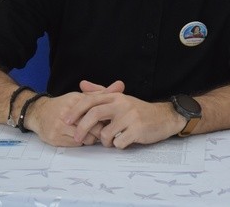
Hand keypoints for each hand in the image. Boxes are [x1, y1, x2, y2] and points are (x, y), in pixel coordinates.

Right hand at [23, 81, 124, 146]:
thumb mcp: (81, 96)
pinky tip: (81, 137)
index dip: (106, 118)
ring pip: (86, 137)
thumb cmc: (64, 105)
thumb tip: (121, 86)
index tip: (109, 121)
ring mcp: (59, 126)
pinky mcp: (55, 138)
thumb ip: (101, 93)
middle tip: (103, 130)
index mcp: (75, 100)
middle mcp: (67, 113)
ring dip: (91, 138)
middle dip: (100, 130)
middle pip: (93, 126)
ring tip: (92, 134)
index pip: (98, 111)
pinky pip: (76, 144)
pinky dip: (81, 142)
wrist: (39, 113)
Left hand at [65, 92, 185, 148]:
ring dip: (105, 141)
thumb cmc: (139, 110)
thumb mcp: (120, 98)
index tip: (66, 120)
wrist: (164, 117)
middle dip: (82, 128)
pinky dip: (118, 145)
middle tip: (77, 139)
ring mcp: (130, 117)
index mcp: (116, 97)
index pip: (90, 100)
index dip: (76, 111)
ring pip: (105, 134)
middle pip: (94, 114)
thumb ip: (100, 92)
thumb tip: (82, 84)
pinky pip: (118, 143)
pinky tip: (125, 141)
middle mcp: (122, 104)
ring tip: (112, 140)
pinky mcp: (137, 129)